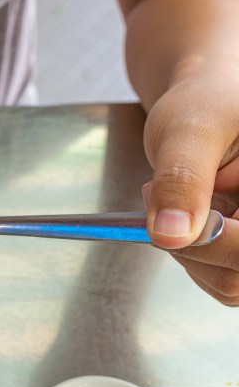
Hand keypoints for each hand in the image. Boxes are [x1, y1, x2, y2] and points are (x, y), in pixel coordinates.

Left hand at [142, 72, 238, 305]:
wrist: (206, 103)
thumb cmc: (205, 104)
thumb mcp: (189, 131)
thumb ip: (182, 181)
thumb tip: (169, 235)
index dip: (208, 235)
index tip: (157, 193)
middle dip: (194, 240)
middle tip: (160, 191)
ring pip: (229, 282)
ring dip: (190, 247)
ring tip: (181, 195)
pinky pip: (222, 279)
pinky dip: (193, 253)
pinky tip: (192, 214)